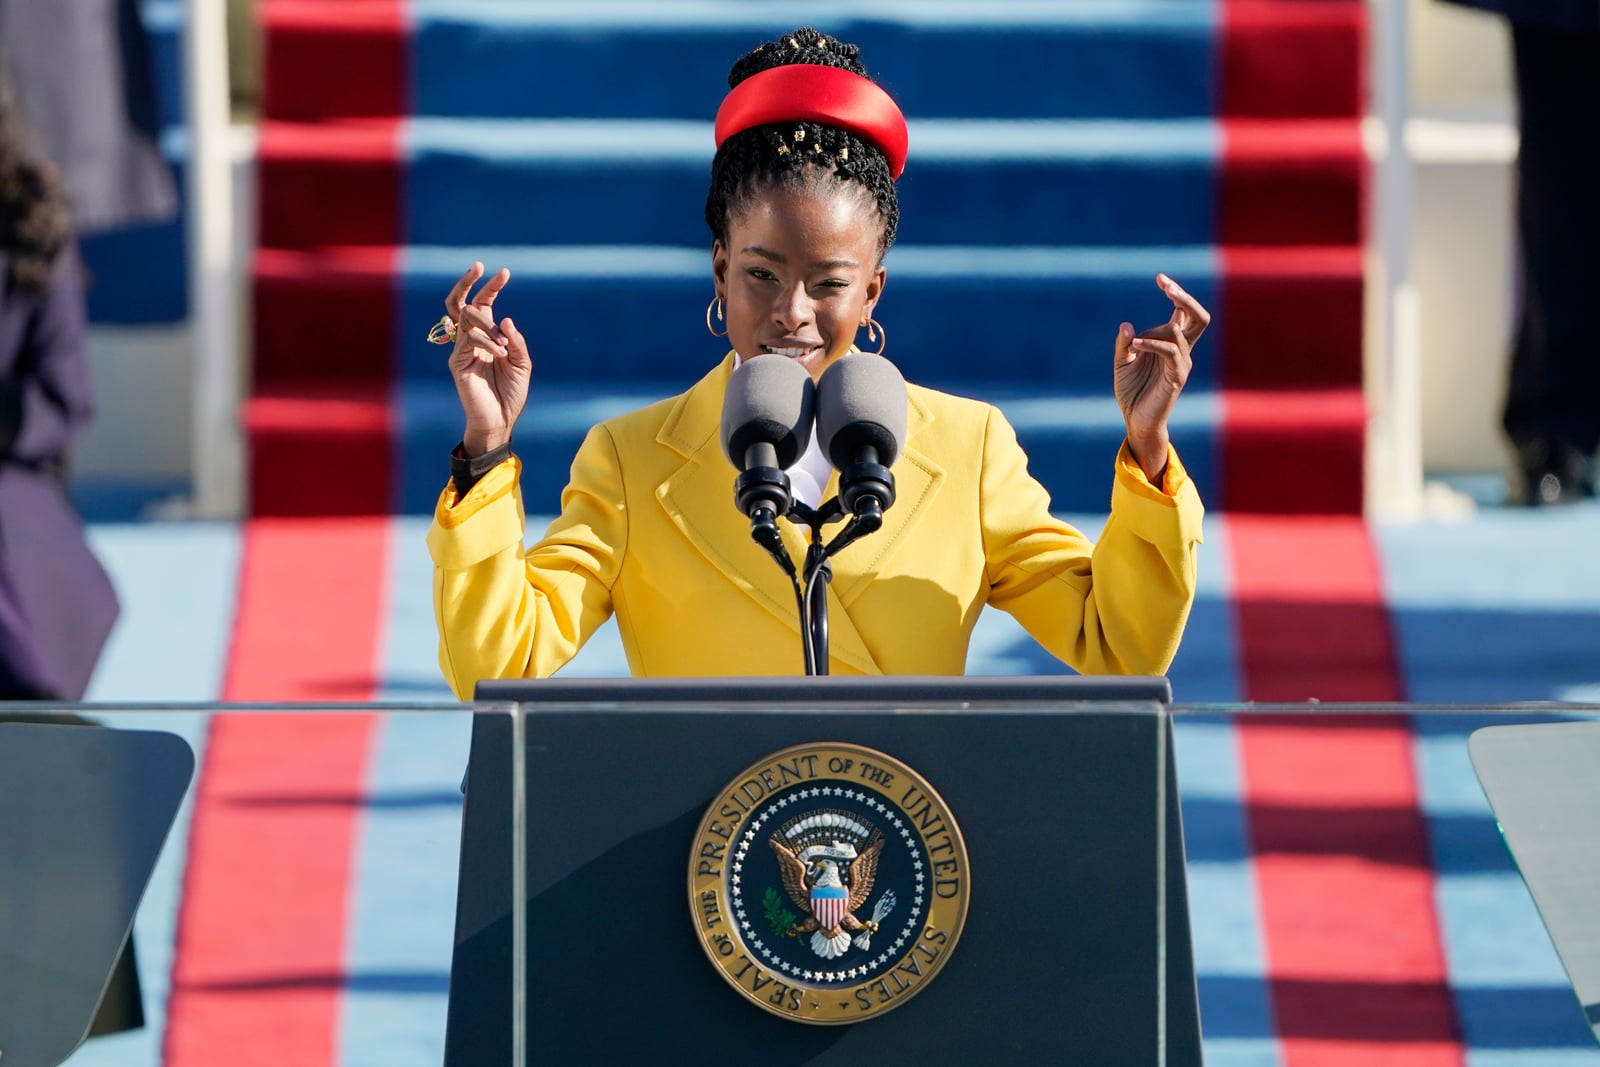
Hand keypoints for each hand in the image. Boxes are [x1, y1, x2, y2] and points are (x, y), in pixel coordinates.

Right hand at [445, 261, 532, 456]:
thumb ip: (516, 341)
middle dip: (467, 282)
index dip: (491, 287)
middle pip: (460, 303)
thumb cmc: (512, 392)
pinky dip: (487, 342)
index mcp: (488, 336)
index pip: (484, 304)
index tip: (504, 272)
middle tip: (478, 266)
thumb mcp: (522, 363)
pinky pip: (468, 340)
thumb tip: (505, 319)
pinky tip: (500, 354)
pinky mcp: (457, 362)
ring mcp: (462, 349)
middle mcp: (472, 339)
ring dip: (488, 325)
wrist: (501, 419)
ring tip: (504, 346)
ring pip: (466, 318)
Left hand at [1113, 273, 1207, 481]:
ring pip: (1182, 333)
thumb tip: (1127, 325)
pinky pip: (1170, 352)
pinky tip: (1135, 346)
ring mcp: (1181, 362)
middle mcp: (1181, 349)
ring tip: (1133, 342)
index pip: (1182, 311)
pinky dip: (1152, 345)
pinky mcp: (1177, 376)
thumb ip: (1124, 343)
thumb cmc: (1131, 391)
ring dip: (1156, 330)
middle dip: (1185, 298)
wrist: (1136, 421)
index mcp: (1170, 342)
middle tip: (1167, 286)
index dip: (1175, 292)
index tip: (1160, 278)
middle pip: (1199, 317)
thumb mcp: (1122, 362)